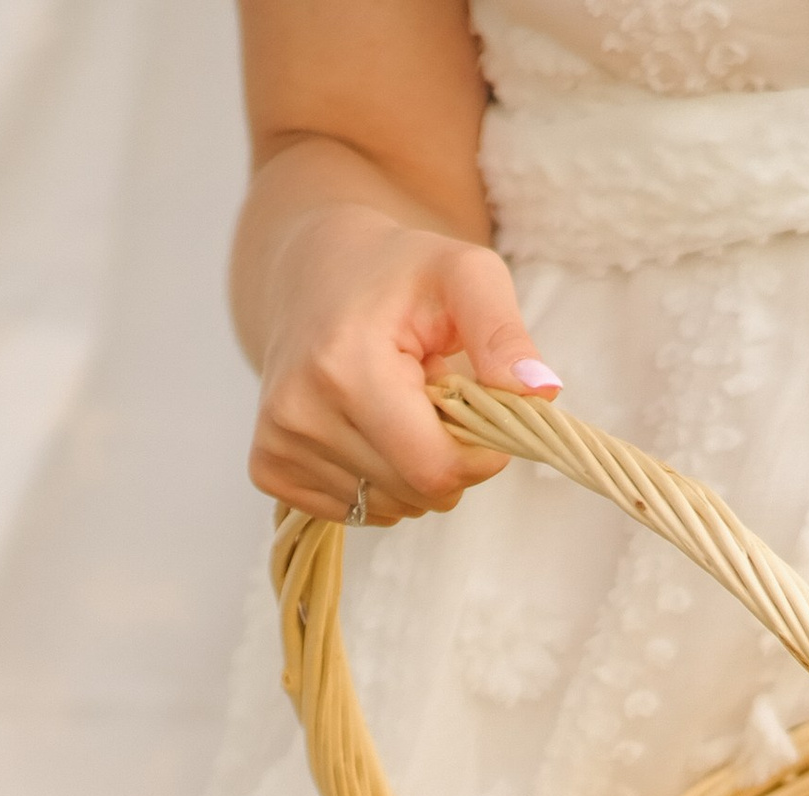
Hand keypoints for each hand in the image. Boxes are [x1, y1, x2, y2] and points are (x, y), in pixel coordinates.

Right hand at [248, 202, 558, 522]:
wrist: (312, 271)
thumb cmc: (398, 273)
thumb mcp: (465, 274)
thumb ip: (504, 333)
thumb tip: (540, 393)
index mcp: (345, 366)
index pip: (434, 469)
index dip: (479, 455)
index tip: (481, 411)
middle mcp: (300, 413)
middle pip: (415, 494)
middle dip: (446, 458)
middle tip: (434, 398)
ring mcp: (277, 444)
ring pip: (388, 508)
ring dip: (412, 470)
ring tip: (396, 407)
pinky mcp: (268, 468)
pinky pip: (353, 512)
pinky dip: (378, 482)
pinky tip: (366, 428)